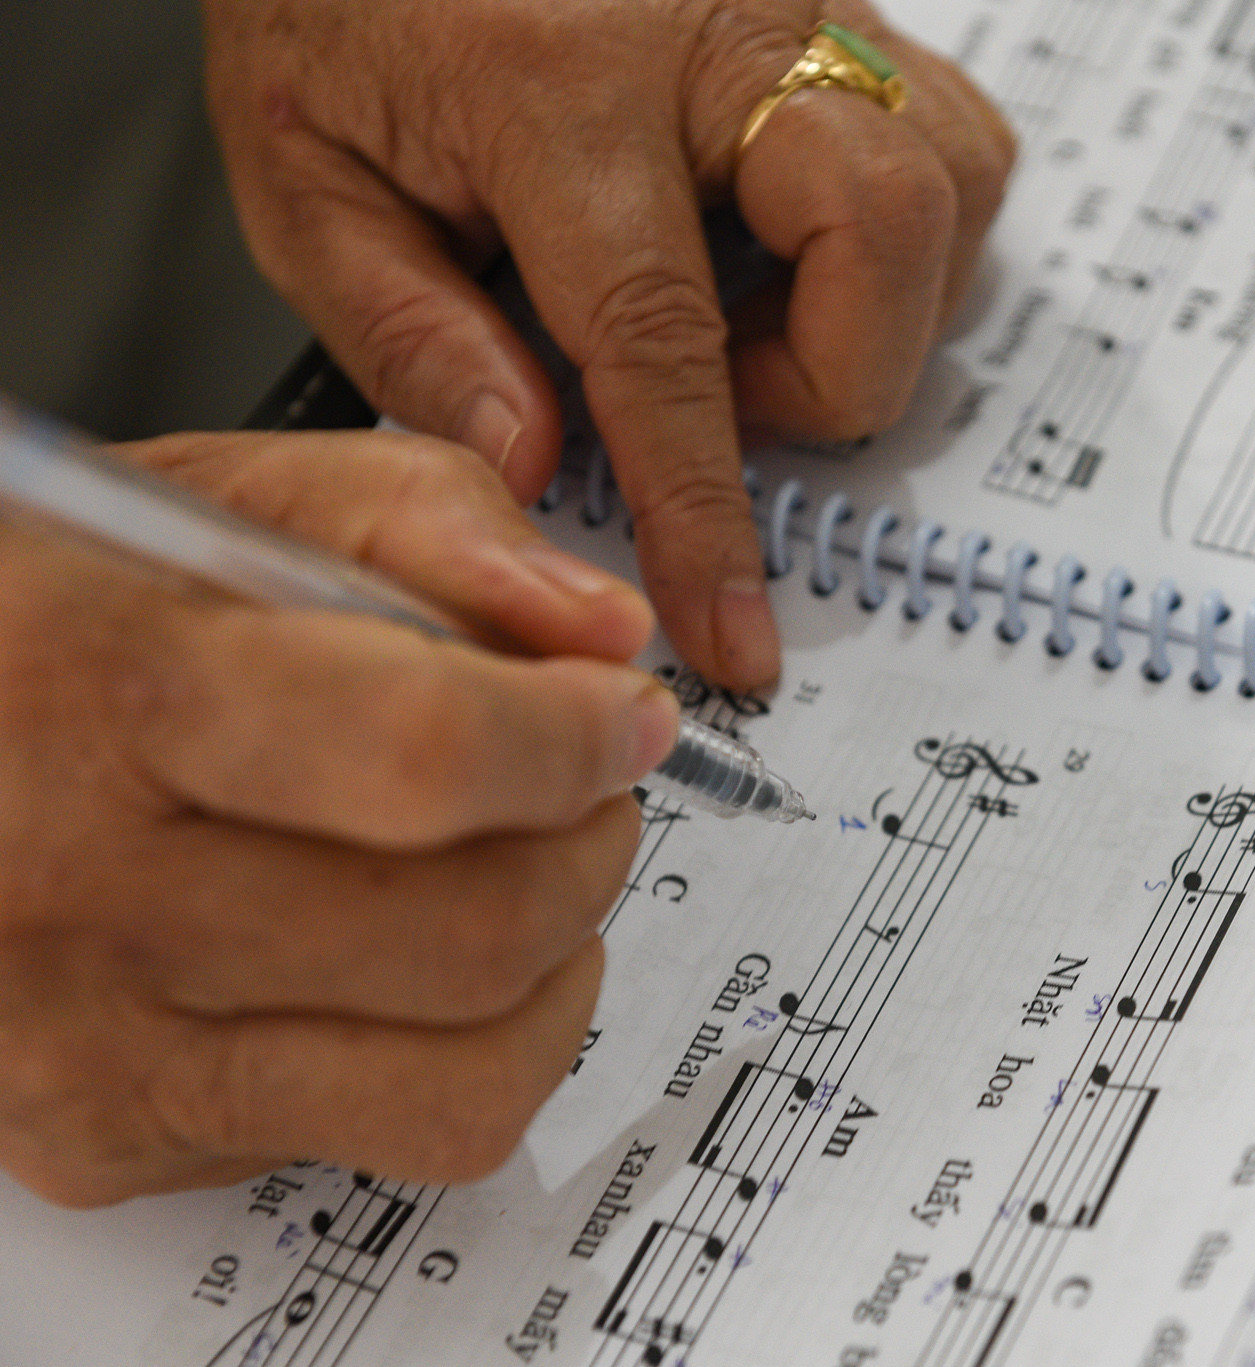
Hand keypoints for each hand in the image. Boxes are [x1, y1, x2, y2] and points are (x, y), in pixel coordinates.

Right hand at [0, 429, 679, 1206]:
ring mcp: (90, 1047)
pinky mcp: (111, 1144)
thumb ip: (427, 524)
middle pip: (469, 934)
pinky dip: (464, 1051)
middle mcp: (78, 892)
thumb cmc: (46, 618)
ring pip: (461, 1082)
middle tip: (585, 792)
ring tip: (525, 879)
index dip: (570, 740)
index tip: (627, 717)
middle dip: (588, 852)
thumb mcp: (218, 502)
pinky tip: (414, 963)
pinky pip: (396, 1142)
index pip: (418, 754)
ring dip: (557, 971)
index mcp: (101, 688)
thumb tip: (603, 631)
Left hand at [204, 0, 1016, 689]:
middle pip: (884, 231)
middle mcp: (712, 25)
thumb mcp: (304, 170)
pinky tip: (796, 247)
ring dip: (881, 303)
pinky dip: (907, 229)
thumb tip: (536, 463)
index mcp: (559, 85)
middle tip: (727, 393)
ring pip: (952, 178)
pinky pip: (952, 128)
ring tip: (752, 311)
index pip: (664, 339)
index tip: (727, 625)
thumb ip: (408, 329)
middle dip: (832, 373)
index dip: (704, 508)